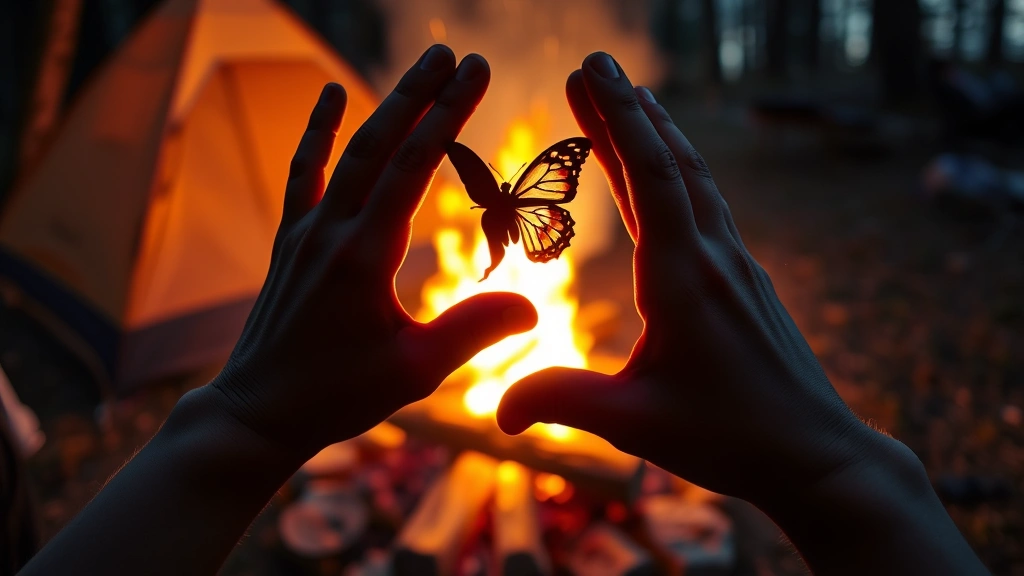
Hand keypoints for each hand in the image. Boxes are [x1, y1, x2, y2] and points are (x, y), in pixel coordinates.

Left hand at [209, 46, 536, 458]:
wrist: (260, 409)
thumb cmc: (338, 394)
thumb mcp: (416, 371)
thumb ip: (473, 330)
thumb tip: (533, 306)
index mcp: (365, 257)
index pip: (414, 168)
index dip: (448, 116)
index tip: (476, 74)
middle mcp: (332, 231)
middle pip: (381, 145)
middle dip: (421, 94)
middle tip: (458, 54)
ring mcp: (306, 231)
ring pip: (349, 153)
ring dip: (385, 105)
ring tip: (420, 68)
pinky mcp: (292, 239)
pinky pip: (306, 173)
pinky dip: (318, 132)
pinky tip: (330, 94)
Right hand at [497, 53, 890, 507]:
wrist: (819, 454)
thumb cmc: (729, 438)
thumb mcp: (634, 425)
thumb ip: (563, 403)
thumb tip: (495, 411)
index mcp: (681, 280)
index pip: (649, 179)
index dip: (617, 120)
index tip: (590, 71)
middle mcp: (713, 259)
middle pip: (670, 164)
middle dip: (629, 111)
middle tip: (595, 64)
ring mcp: (737, 266)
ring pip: (696, 180)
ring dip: (660, 134)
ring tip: (634, 97)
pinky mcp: (747, 282)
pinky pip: (709, 208)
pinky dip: (681, 172)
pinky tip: (674, 173)